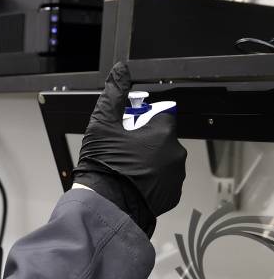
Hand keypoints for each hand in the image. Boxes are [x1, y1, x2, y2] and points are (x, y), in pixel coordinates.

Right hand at [73, 63, 186, 236]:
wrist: (106, 206)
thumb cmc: (104, 167)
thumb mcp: (102, 125)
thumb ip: (114, 96)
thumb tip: (121, 72)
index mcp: (162, 133)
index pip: (161, 113)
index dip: (141, 119)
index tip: (128, 128)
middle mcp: (175, 153)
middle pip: (160, 138)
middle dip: (144, 141)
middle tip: (121, 151)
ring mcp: (175, 176)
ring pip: (163, 160)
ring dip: (148, 161)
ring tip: (125, 170)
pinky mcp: (171, 195)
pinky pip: (163, 181)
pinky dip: (150, 180)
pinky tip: (132, 183)